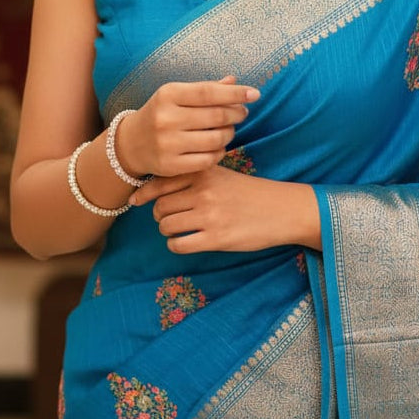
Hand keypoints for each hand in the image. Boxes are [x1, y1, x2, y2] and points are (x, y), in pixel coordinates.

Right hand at [116, 76, 258, 178]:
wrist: (131, 143)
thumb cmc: (162, 114)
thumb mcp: (178, 96)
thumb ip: (206, 89)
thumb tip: (234, 80)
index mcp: (168, 95)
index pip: (208, 92)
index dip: (235, 93)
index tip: (255, 94)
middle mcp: (165, 118)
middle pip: (216, 116)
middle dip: (236, 114)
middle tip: (242, 113)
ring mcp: (167, 144)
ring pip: (215, 139)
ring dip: (229, 134)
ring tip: (229, 129)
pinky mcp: (170, 165)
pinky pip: (208, 160)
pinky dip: (219, 152)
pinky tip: (218, 146)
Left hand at [132, 166, 321, 253]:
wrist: (281, 210)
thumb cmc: (248, 192)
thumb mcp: (221, 174)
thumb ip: (193, 177)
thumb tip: (154, 189)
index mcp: (203, 172)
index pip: (159, 182)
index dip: (143, 194)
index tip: (136, 201)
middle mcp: (203, 191)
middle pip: (159, 207)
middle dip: (159, 215)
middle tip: (170, 218)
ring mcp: (209, 215)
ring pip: (166, 226)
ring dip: (168, 231)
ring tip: (180, 230)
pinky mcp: (216, 238)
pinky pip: (179, 244)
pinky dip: (177, 245)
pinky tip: (187, 241)